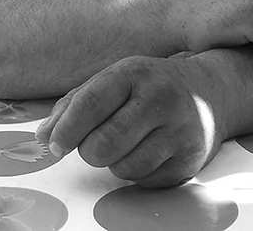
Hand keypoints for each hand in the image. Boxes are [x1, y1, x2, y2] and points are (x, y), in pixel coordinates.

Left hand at [36, 55, 220, 187]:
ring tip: (126, 144)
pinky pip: (146, 180)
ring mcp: (179, 130)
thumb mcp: (112, 81)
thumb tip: (44, 135)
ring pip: (124, 168)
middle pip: (103, 145)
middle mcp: (160, 99)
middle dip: (89, 151)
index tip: (55, 145)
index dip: (66, 130)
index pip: (89, 104)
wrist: (208, 92)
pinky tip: (148, 151)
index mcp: (133, 73)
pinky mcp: (190, 159)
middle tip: (94, 145)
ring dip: (115, 163)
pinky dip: (138, 172)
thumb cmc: (148, 87)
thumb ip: (74, 104)